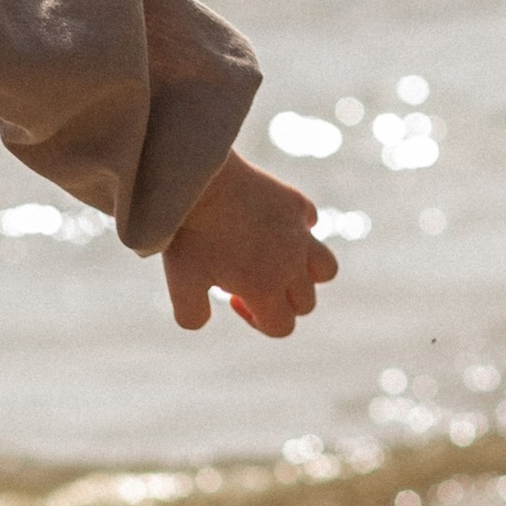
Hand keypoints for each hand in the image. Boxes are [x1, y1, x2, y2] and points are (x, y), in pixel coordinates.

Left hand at [163, 148, 337, 337]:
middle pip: (305, 303)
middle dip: (280, 301)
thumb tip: (204, 320)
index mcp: (266, 288)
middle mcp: (291, 263)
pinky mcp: (296, 202)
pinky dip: (297, 228)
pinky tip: (268, 221)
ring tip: (274, 260)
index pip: (282, 327)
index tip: (232, 297)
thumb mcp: (180, 282)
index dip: (257, 321)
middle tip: (246, 279)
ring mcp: (298, 232)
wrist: (197, 177)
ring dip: (305, 273)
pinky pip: (310, 221)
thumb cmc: (189, 232)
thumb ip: (191, 316)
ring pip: (325, 267)